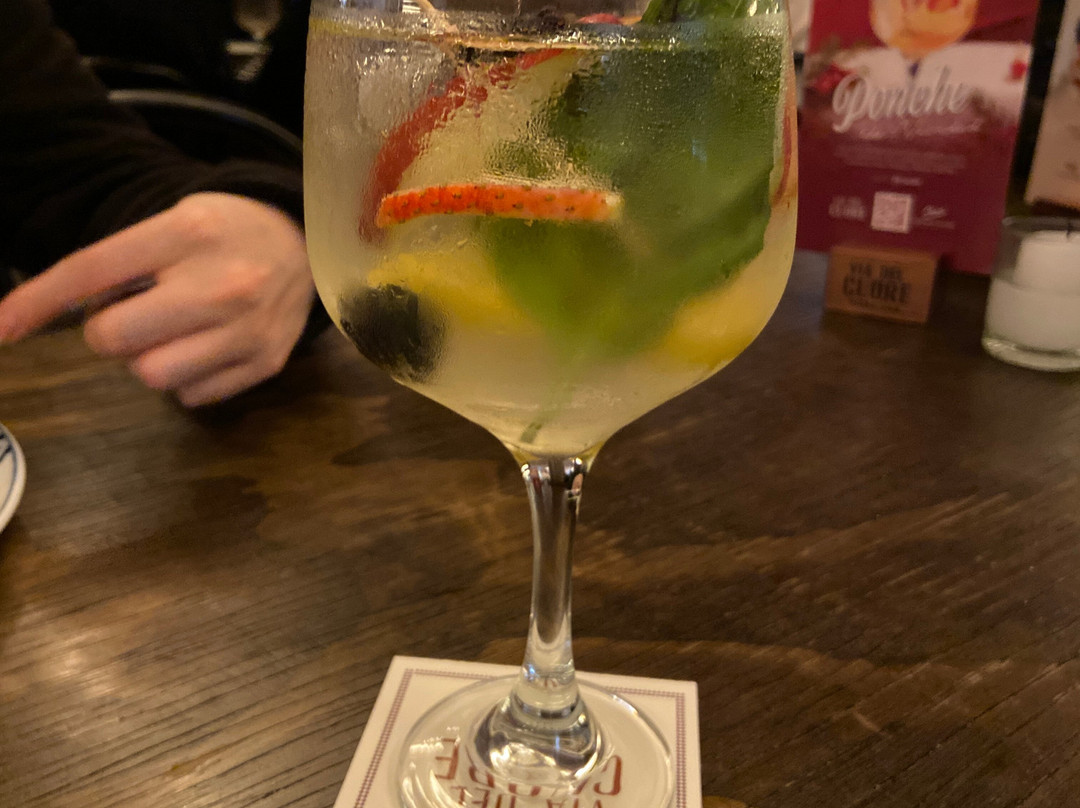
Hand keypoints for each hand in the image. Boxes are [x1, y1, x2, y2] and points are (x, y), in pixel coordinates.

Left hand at [0, 193, 315, 405]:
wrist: (308, 246)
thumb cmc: (227, 234)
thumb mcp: (175, 222)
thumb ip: (122, 263)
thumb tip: (52, 315)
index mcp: (187, 233)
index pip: (92, 271)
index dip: (36, 301)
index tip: (2, 328)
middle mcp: (222, 283)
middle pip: (112, 339)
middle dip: (108, 332)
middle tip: (135, 315)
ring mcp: (249, 329)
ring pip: (152, 376)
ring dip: (149, 359)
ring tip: (175, 333)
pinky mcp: (267, 363)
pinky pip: (192, 397)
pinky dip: (188, 379)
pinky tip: (208, 348)